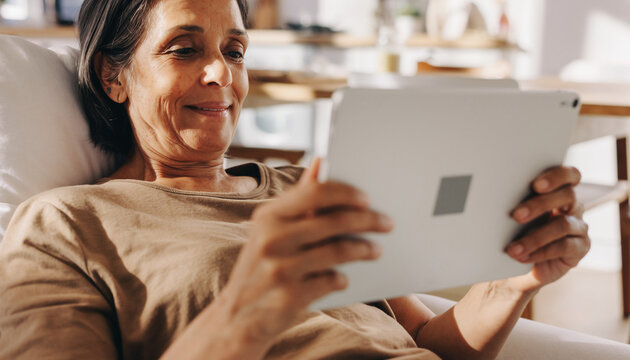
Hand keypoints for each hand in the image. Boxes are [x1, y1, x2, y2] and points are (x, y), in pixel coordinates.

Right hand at [216, 158, 392, 345]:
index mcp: (268, 215)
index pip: (315, 191)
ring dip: (365, 249)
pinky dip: (342, 278)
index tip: (367, 198)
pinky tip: (344, 278)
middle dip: (368, 220)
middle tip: (387, 223)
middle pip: (335, 220)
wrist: (236, 317)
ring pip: (339, 251)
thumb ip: (298, 199)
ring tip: (376, 250)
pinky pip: (332, 280)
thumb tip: (320, 161)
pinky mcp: (290, 296)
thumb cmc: (260, 266)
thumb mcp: (269, 230)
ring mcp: (280, 268)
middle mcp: (272, 238)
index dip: (347, 192)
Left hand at [505, 166, 589, 291]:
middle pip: (568, 195)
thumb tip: (494, 197)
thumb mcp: (516, 216)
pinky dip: (540, 252)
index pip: (569, 175)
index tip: (536, 185)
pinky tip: (523, 257)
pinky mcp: (580, 247)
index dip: (556, 176)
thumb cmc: (518, 233)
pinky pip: (564, 247)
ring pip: (563, 224)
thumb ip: (515, 203)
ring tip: (513, 248)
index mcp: (559, 191)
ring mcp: (579, 227)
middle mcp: (572, 206)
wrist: (527, 265)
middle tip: (516, 215)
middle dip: (540, 204)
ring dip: (535, 237)